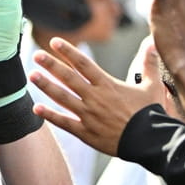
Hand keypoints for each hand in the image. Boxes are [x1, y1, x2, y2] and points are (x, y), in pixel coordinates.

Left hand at [28, 37, 163, 155]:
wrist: (149, 141)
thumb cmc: (151, 113)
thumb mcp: (153, 86)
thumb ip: (149, 64)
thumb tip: (152, 44)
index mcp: (108, 85)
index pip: (84, 64)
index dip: (68, 52)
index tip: (54, 42)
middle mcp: (95, 97)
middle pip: (69, 78)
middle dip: (51, 65)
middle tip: (36, 55)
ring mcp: (88, 115)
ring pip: (63, 97)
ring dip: (46, 86)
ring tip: (32, 75)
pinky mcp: (85, 132)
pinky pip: (64, 122)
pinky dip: (49, 115)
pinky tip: (36, 108)